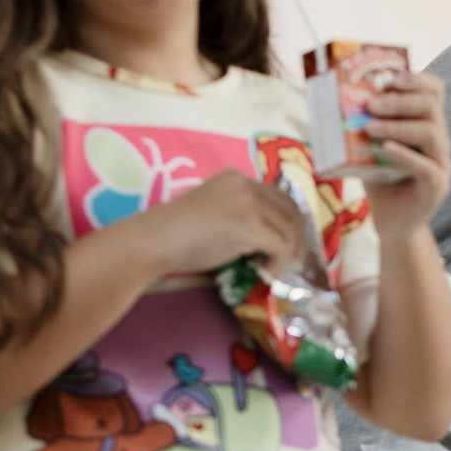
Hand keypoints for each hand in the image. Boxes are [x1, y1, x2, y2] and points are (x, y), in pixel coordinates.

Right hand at [132, 169, 308, 274]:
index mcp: (236, 178)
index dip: (288, 220)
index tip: (286, 242)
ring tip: (272, 268)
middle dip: (296, 236)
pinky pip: (282, 246)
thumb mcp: (215, 211)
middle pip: (290, 210)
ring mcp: (249, 203)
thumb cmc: (177, 233)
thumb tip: (267, 236)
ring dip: (287, 253)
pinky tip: (264, 272)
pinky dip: (279, 263)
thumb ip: (241, 213)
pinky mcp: (250, 225)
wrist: (154, 240)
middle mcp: (246, 184)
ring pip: (290, 229)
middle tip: (290, 258)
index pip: (278, 196)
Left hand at [359, 70, 450, 236]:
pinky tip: (385, 149)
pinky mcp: (437, 186)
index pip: (434, 91)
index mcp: (426, 125)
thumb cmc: (381, 182)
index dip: (415, 79)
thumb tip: (332, 102)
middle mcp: (438, 141)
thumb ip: (362, 127)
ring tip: (370, 127)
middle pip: (431, 106)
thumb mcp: (369, 148)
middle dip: (400, 100)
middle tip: (372, 103)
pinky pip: (426, 167)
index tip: (389, 78)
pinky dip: (405, 154)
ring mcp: (441, 164)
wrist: (393, 223)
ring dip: (398, 125)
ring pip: (431, 132)